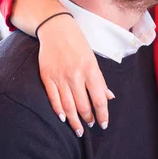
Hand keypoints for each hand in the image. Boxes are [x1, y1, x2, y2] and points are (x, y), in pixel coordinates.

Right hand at [37, 14, 113, 136]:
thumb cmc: (77, 44)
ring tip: (78, 129)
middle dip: (88, 119)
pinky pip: (53, 98)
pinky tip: (63, 118)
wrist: (56, 29)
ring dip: (74, 120)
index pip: (99, 99)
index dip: (103, 114)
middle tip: (90, 125)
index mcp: (91, 70)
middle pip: (83, 105)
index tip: (104, 124)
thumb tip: (109, 97)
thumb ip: (100, 80)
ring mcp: (60, 76)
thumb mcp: (93, 59)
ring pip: (68, 105)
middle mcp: (76, 75)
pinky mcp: (47, 76)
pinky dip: (58, 110)